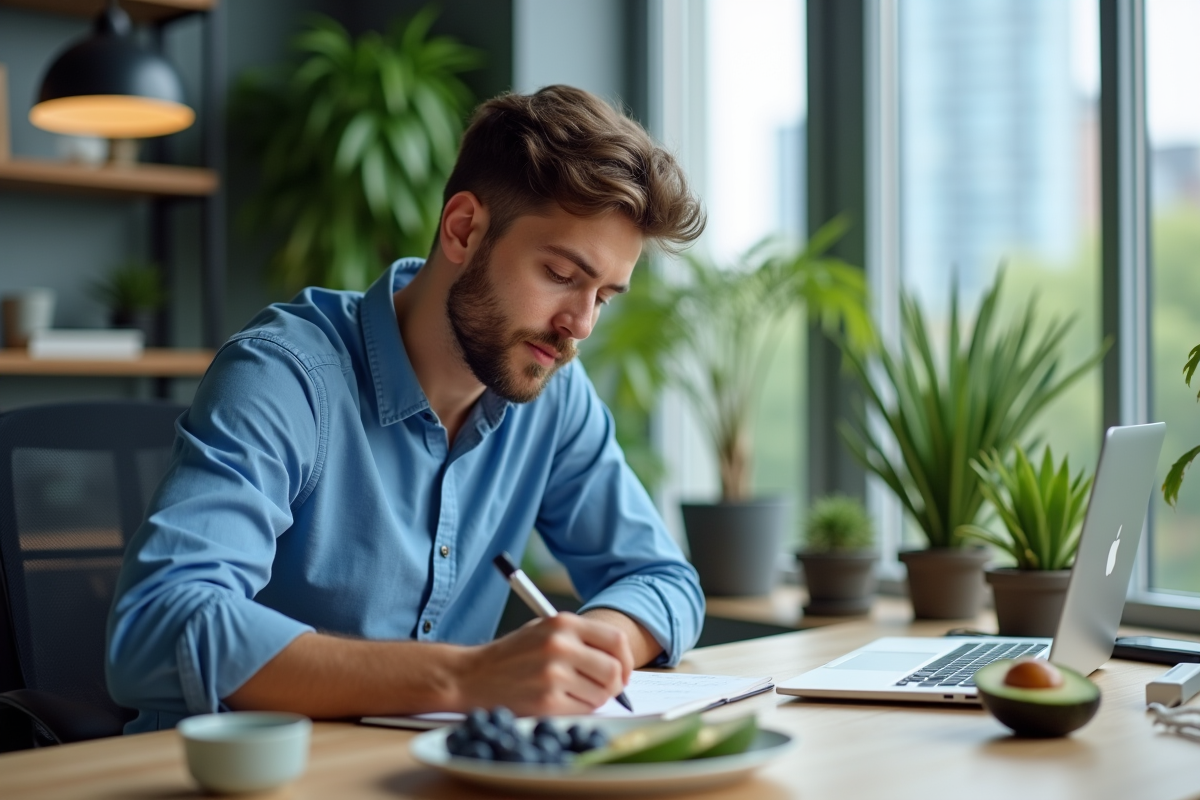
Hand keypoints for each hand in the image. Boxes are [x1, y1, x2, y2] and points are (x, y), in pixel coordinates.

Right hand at [455, 613, 632, 714]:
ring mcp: (553, 675)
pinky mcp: (546, 702)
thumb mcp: (543, 629)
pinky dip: (579, 710)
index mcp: (563, 623)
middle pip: (614, 670)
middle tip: (605, 688)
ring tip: (574, 693)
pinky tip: (561, 702)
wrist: (471, 675)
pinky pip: (584, 710)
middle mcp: (560, 646)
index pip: (616, 639)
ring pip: (602, 694)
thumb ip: (580, 639)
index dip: (626, 659)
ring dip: (595, 699)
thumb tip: (619, 660)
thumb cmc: (512, 654)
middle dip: (615, 684)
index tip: (623, 670)